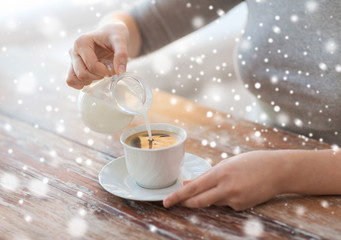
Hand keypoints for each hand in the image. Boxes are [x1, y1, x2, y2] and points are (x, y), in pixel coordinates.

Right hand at [66, 22, 128, 88]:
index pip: (91, 66)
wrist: (111, 34)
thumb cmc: (114, 35)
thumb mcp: (120, 40)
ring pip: (73, 79)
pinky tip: (94, 78)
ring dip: (89, 81)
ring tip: (100, 74)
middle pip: (81, 74)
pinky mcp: (74, 66)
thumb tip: (120, 72)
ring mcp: (72, 59)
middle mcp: (73, 51)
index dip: (105, 72)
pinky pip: (71, 81)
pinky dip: (82, 84)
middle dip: (98, 77)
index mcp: (81, 42)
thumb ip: (121, 54)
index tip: (113, 69)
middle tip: (108, 72)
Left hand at [163, 151, 283, 210]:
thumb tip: (188, 183)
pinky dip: (227, 198)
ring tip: (231, 182)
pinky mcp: (242, 207)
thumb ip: (206, 176)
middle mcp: (225, 188)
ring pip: (213, 203)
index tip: (166, 201)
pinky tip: (240, 188)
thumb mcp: (226, 164)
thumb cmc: (251, 162)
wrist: (277, 170)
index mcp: (219, 173)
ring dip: (212, 196)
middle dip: (185, 203)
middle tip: (176, 202)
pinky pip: (227, 205)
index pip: (193, 188)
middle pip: (198, 201)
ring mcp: (234, 199)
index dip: (178, 196)